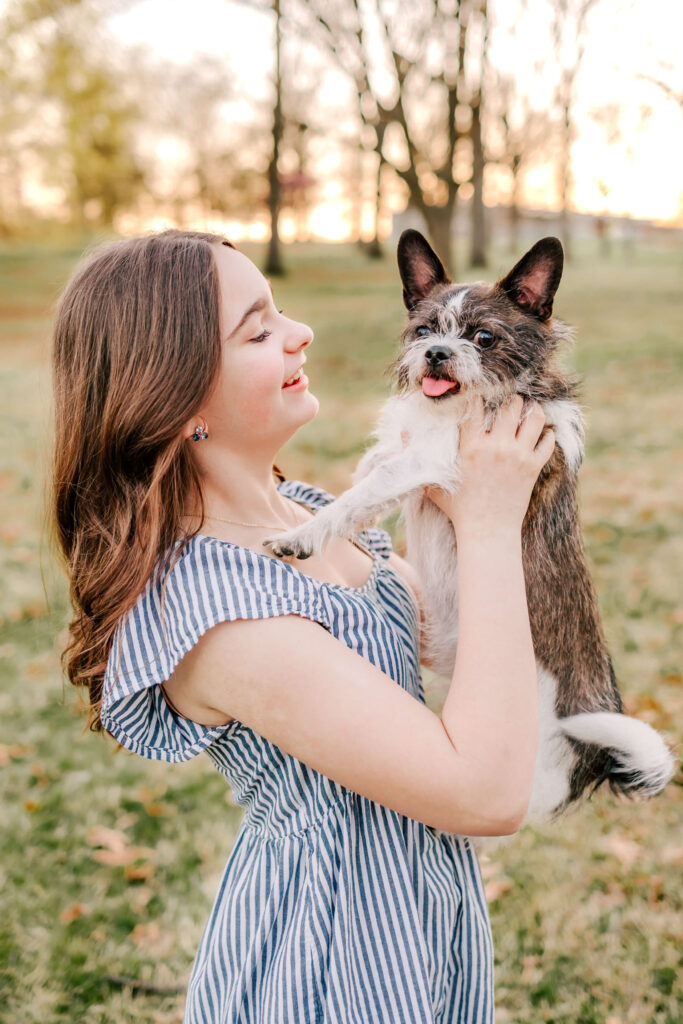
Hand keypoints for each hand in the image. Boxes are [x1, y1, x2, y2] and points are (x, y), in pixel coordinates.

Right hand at [425, 395, 554, 537]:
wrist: (486, 531)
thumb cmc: (458, 508)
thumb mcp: (432, 482)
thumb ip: (418, 456)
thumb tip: (403, 431)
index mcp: (470, 446)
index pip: (476, 406)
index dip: (478, 396)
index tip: (480, 396)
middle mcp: (495, 446)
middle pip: (511, 404)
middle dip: (510, 401)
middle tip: (508, 404)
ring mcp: (517, 455)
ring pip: (534, 417)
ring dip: (532, 412)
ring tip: (527, 413)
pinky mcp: (532, 467)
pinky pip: (548, 441)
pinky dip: (546, 435)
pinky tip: (540, 436)